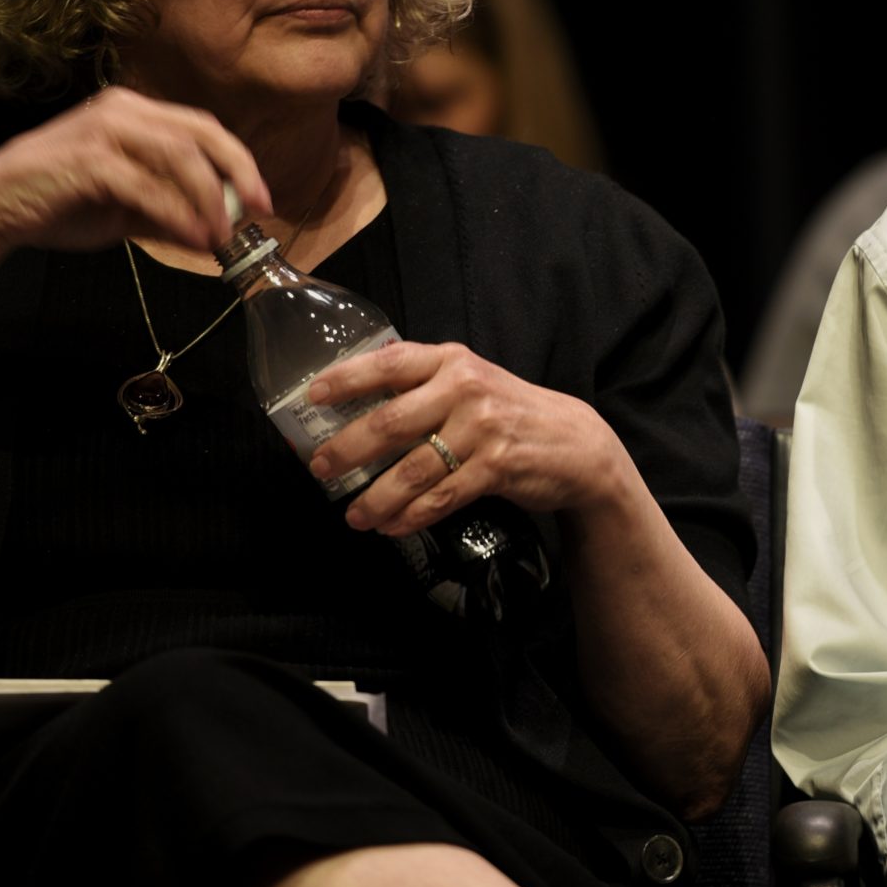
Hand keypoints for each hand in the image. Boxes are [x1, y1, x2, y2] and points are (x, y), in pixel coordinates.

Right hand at [0, 87, 272, 266]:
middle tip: (259, 210)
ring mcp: (103, 130)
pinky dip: (177, 213)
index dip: (237, 161)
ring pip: (179, 156)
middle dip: (237, 172)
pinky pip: (147, 185)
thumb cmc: (55, 204)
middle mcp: (120, 110)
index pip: (201, 127)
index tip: (262, 199)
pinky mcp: (88, 159)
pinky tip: (192, 237)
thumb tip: (215, 232)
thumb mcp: (123, 209)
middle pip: (200, 131)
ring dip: (208, 199)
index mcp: (131, 112)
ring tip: (221, 235)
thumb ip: (167, 211)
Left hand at [308, 341, 633, 534]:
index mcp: (451, 360)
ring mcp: (482, 428)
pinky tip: (391, 526)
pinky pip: (442, 496)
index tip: (313, 396)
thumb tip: (354, 400)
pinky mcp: (496, 467)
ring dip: (376, 497)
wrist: (574, 443)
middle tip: (320, 469)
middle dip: (348, 449)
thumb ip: (423, 384)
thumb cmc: (507, 412)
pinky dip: (411, 515)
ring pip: (413, 469)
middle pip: (391, 422)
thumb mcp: (470, 382)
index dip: (347, 379)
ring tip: (354, 515)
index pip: (389, 363)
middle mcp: (465, 388)